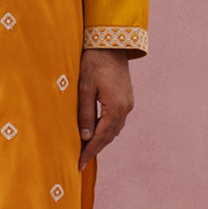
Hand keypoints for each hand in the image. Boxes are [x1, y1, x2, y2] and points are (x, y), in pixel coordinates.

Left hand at [77, 48, 134, 169]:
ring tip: (87, 149)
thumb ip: (85, 113)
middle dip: (95, 149)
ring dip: (101, 140)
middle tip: (81, 160)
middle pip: (109, 136)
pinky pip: (116, 120)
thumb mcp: (84, 88)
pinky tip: (96, 131)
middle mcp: (125, 108)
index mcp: (115, 108)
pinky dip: (106, 129)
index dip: (89, 152)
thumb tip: (85, 137)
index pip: (100, 137)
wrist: (111, 44)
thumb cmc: (93, 63)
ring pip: (114, 129)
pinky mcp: (126, 98)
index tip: (79, 164)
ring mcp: (128, 103)